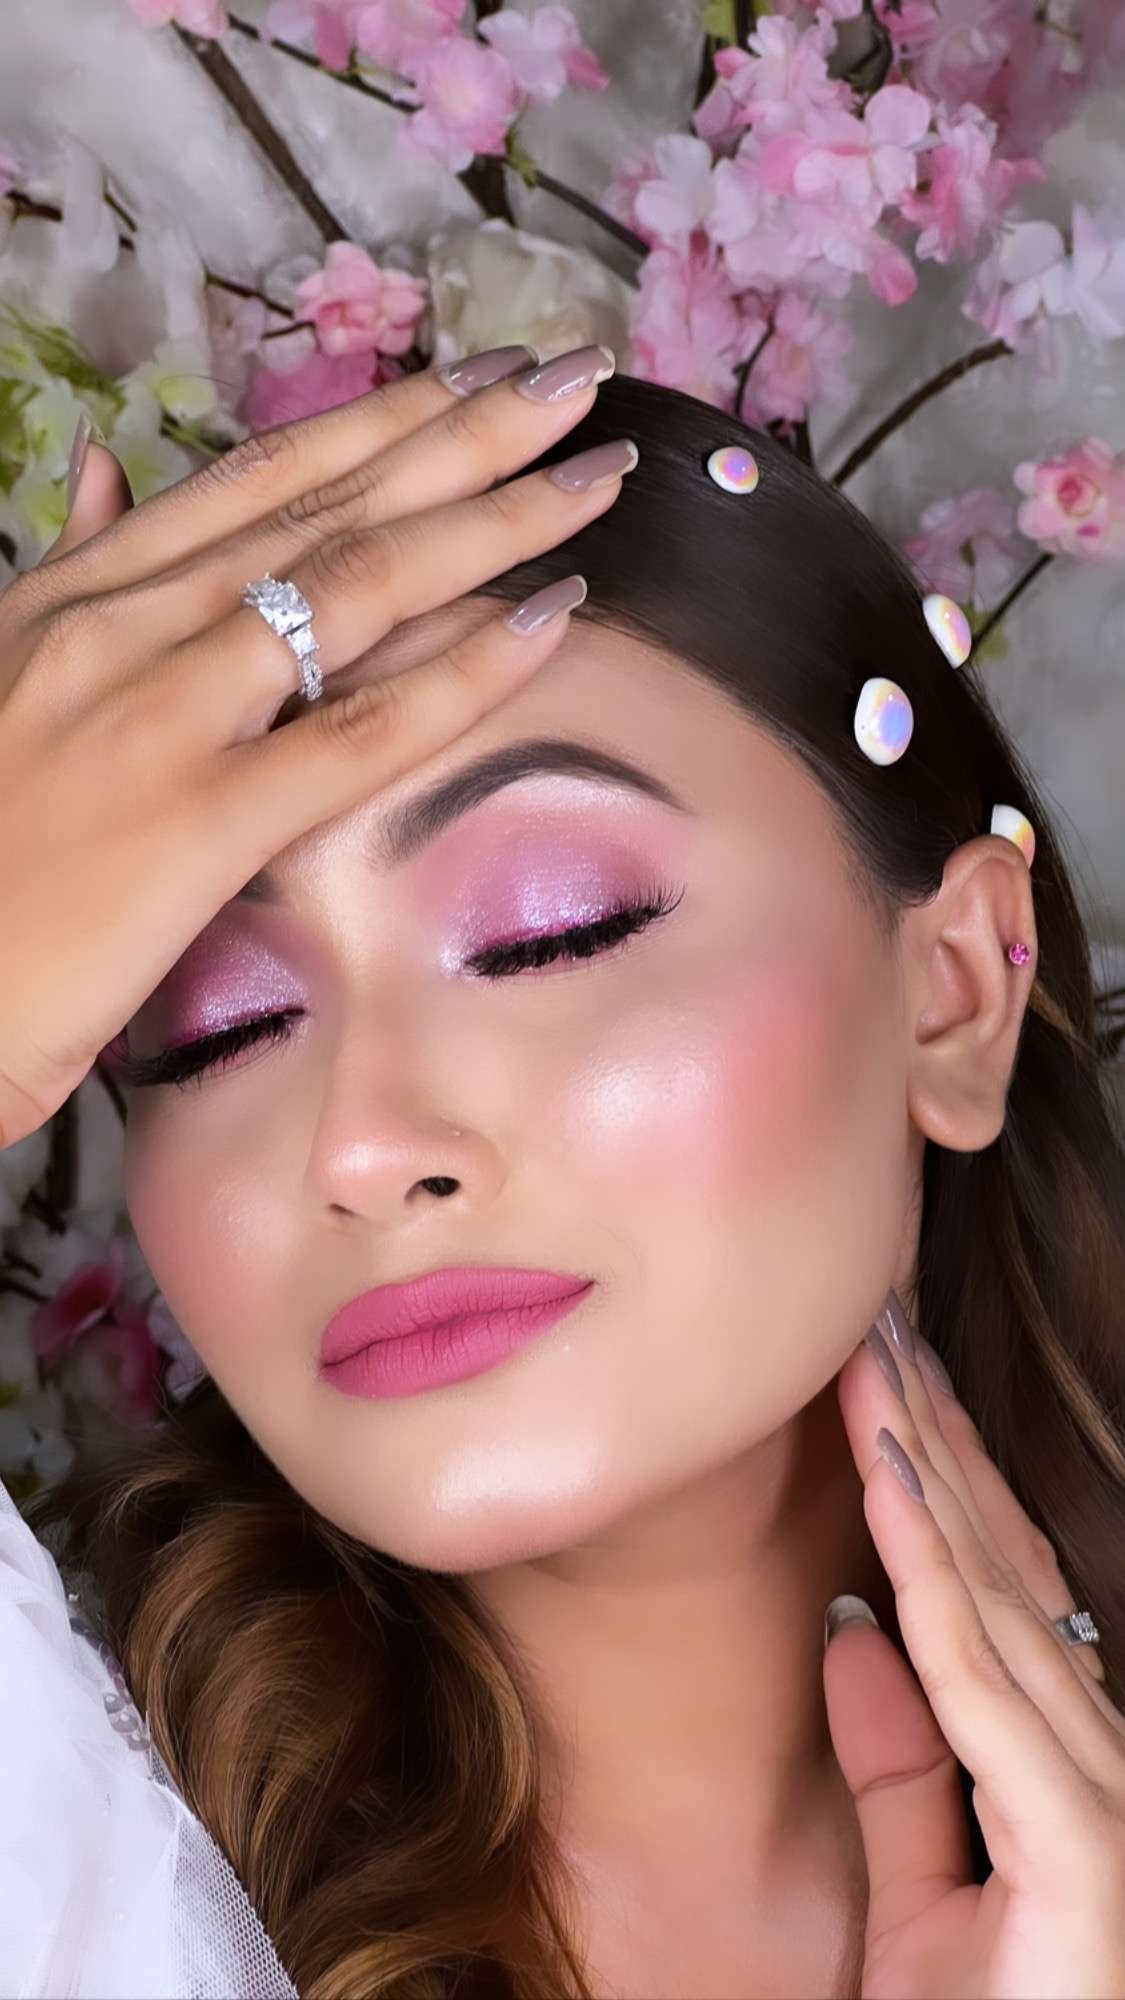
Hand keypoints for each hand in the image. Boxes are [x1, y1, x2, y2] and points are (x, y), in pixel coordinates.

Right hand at [0, 343, 630, 1147]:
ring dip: (494, 520)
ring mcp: (164, 713)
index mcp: (85, 591)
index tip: (479, 371)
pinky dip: (464, 669)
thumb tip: (104, 464)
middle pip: (328, 504)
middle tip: (575, 376)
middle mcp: (128, 623)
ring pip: (355, 588)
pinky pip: (359, 731)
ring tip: (598, 472)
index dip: (380, 415)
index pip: (259, 476)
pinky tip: (554, 619)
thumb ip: (70, 565)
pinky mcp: (200, 819)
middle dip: (464, 432)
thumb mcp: (1, 668)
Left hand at [826, 1290, 1124, 1998]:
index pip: (999, 1589)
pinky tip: (886, 1489)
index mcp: (1066, 1766)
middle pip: (1002, 1568)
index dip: (941, 1477)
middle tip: (879, 1322)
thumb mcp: (918, 1894)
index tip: (883, 1379)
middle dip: (937, 1439)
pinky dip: (929, 1578)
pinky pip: (979, 1686)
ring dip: (926, 1473)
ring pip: (994, 1601)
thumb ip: (901, 1771)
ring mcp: (1102, 1804)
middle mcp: (1099, 1762)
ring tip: (873, 1365)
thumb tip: (856, 1632)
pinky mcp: (1083, 1853)